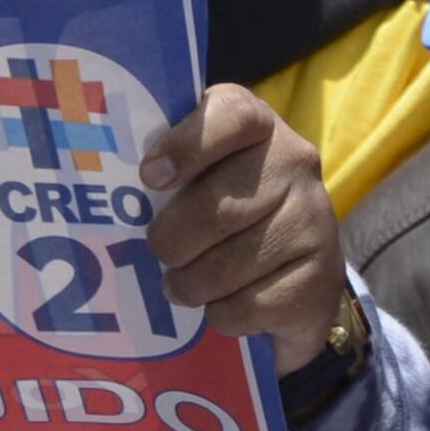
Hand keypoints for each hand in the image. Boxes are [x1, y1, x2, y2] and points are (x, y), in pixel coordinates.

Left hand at [139, 86, 353, 373]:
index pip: (232, 116)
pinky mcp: (323, 278)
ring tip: (181, 286)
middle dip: (173, 242)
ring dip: (192, 285)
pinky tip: (223, 306)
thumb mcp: (201, 176)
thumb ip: (167, 169)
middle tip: (159, 254)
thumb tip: (106, 193)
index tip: (150, 177)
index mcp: (257, 126)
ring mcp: (315, 220)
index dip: (187, 146)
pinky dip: (225, 314)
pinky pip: (253, 304)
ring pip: (231, 265)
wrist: (298, 273)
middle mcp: (294, 163)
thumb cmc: (229, 213)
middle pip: (218, 207)